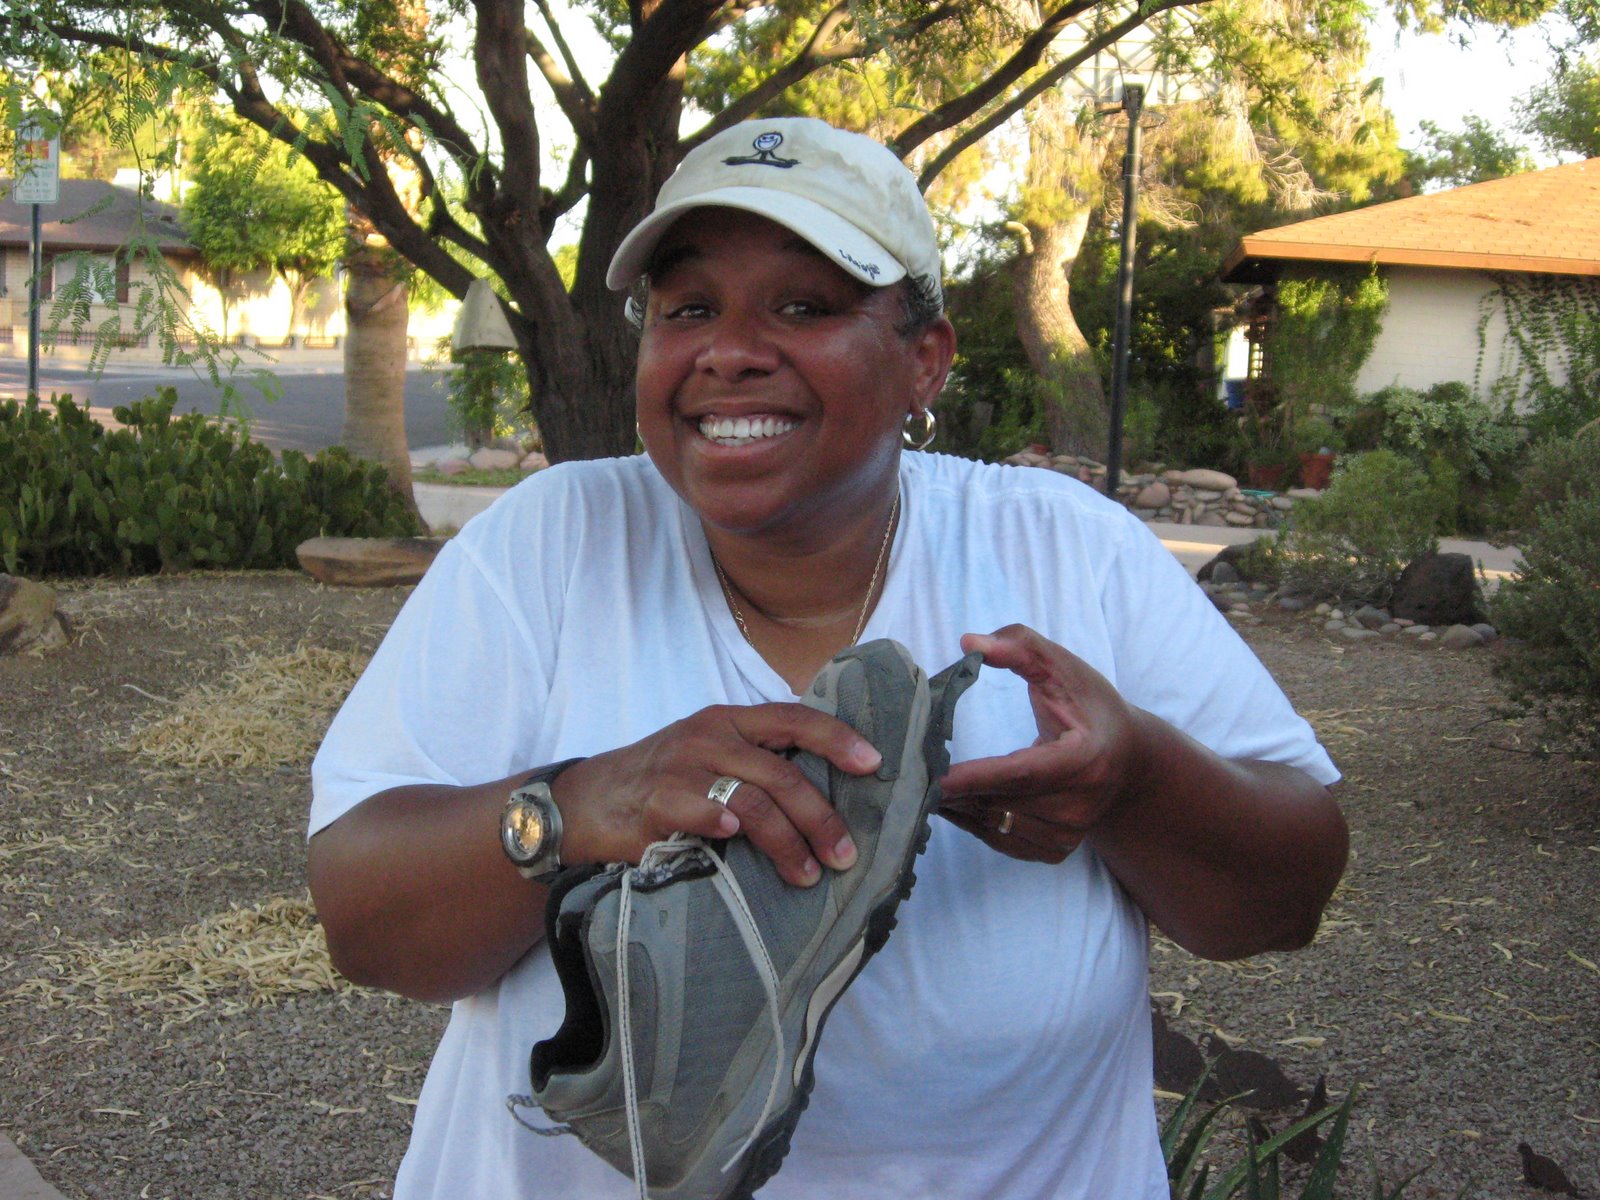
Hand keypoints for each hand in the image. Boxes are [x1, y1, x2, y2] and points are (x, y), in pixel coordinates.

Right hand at [552, 703, 881, 886]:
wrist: (585, 801)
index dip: (837, 738)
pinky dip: (725, 827)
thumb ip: (755, 764)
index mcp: (730, 721)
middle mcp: (710, 737)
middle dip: (821, 818)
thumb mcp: (708, 755)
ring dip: (788, 842)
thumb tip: (823, 798)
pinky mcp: (658, 801)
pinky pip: (703, 812)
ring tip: (807, 875)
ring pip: (754, 800)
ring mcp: (683, 767)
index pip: (794, 719)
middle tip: (845, 855)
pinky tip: (737, 843)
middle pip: (783, 774)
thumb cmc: (660, 782)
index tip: (874, 764)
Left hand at [939, 624, 1144, 862]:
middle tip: (910, 774)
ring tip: (924, 785)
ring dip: (959, 808)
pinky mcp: (1058, 850)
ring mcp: (1070, 833)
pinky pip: (1002, 842)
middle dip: (954, 791)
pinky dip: (973, 823)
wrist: (1127, 758)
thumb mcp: (1060, 667)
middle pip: (1003, 803)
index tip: (934, 777)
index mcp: (1085, 759)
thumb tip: (970, 642)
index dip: (977, 776)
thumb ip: (1018, 647)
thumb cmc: (1089, 706)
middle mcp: (1080, 804)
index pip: (1023, 773)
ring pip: (997, 826)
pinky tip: (953, 802)